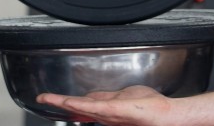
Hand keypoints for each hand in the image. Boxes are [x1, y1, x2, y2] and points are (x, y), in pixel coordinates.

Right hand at [36, 85, 174, 125]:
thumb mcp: (128, 97)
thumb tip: (96, 96)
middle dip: (59, 103)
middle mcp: (107, 114)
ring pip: (83, 107)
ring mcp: (111, 114)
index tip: (51, 99)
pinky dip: (79, 104)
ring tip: (47, 99)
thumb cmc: (153, 109)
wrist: (171, 118)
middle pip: (79, 107)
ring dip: (63, 103)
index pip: (84, 105)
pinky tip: (67, 102)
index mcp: (109, 110)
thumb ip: (111, 97)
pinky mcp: (116, 111)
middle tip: (43, 99)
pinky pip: (95, 107)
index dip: (67, 102)